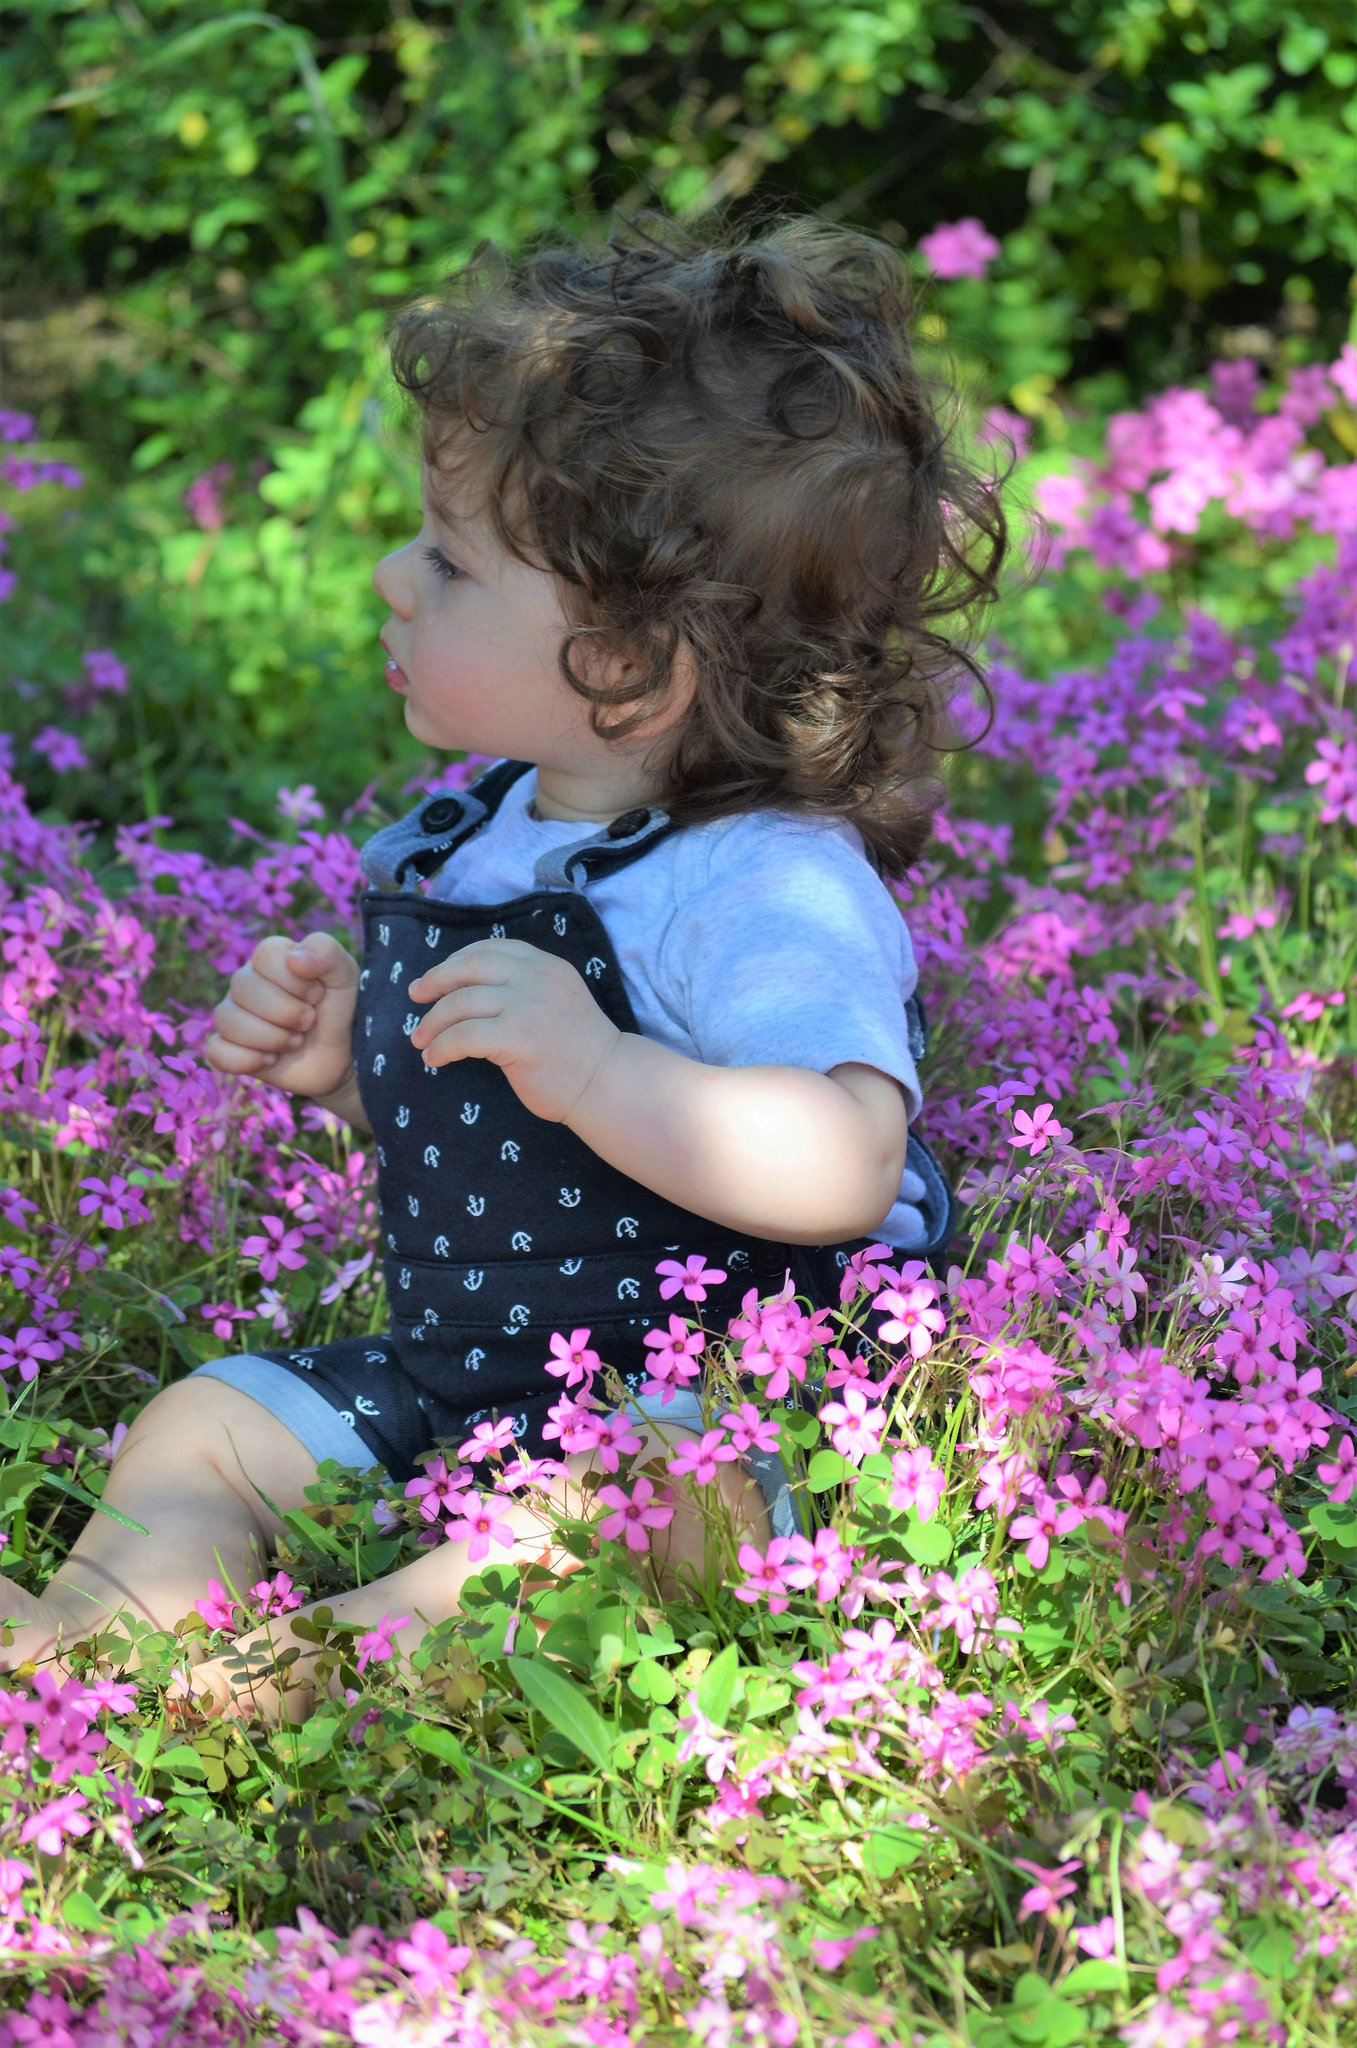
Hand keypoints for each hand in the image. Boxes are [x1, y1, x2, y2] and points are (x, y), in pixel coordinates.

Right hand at [205, 932, 359, 1102]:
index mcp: (271, 959)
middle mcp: (246, 983)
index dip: (295, 981)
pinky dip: (247, 1060)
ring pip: (227, 1019)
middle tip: (309, 1022)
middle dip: (287, 1012)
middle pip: (243, 987)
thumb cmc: (340, 1009)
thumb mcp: (345, 974)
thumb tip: (294, 958)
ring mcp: (234, 1015)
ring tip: (295, 1042)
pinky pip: (217, 1051)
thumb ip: (325, 952)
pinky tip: (271, 1059)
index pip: (265, 956)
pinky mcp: (229, 1048)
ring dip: (271, 1038)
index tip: (317, 994)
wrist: (342, 1057)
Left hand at [409, 938, 619, 1122]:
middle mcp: (535, 977)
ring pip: (460, 1003)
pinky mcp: (516, 1038)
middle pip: (468, 967)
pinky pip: (463, 1036)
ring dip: (432, 1022)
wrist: (606, 1082)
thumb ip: (524, 985)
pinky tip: (435, 1059)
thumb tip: (467, 989)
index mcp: (545, 964)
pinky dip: (442, 1047)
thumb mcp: (555, 999)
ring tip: (420, 1040)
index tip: (436, 978)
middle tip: (415, 997)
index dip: (456, 961)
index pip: (489, 949)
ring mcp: (526, 1006)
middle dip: (435, 981)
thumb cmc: (577, 1050)